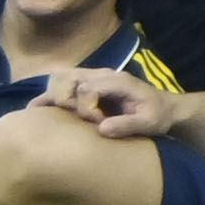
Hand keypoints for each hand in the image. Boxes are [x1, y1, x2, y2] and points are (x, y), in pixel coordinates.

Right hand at [43, 66, 190, 138]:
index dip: (85, 108)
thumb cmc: (157, 116)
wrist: (165, 107)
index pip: (87, 89)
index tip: (97, 123)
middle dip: (64, 100)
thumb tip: (100, 129)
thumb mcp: (149, 123)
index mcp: (118, 81)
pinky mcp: (89, 83)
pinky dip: (52, 94)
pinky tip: (39, 108)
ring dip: (54, 95)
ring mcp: (95, 76)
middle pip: (68, 78)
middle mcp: (103, 74)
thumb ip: (127, 125)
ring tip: (53, 115)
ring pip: (62, 77)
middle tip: (73, 119)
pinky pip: (64, 82)